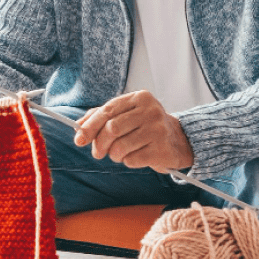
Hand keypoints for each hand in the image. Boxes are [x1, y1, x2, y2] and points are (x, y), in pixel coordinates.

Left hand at [74, 90, 193, 172]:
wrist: (179, 141)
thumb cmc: (147, 127)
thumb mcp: (127, 115)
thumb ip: (103, 116)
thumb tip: (79, 125)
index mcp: (139, 98)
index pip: (107, 110)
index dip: (90, 126)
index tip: (79, 139)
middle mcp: (150, 110)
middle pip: (112, 129)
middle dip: (100, 144)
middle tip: (98, 152)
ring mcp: (157, 129)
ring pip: (120, 147)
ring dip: (114, 155)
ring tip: (121, 153)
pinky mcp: (161, 149)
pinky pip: (132, 160)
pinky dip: (128, 161)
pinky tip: (137, 156)